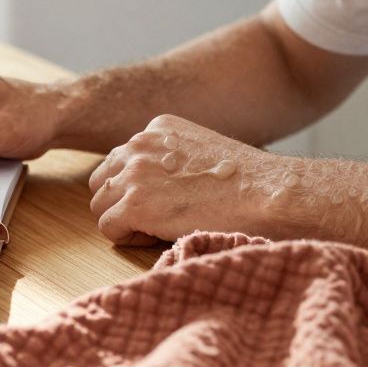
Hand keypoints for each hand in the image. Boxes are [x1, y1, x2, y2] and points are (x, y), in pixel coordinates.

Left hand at [88, 114, 276, 245]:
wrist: (267, 194)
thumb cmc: (247, 182)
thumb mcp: (202, 151)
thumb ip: (170, 158)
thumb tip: (153, 184)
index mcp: (156, 128)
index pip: (121, 160)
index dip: (138, 186)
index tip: (169, 198)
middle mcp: (138, 144)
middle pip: (103, 180)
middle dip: (122, 201)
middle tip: (158, 216)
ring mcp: (134, 173)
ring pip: (100, 205)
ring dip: (124, 220)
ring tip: (160, 226)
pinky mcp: (134, 204)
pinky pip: (108, 228)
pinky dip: (128, 238)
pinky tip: (160, 235)